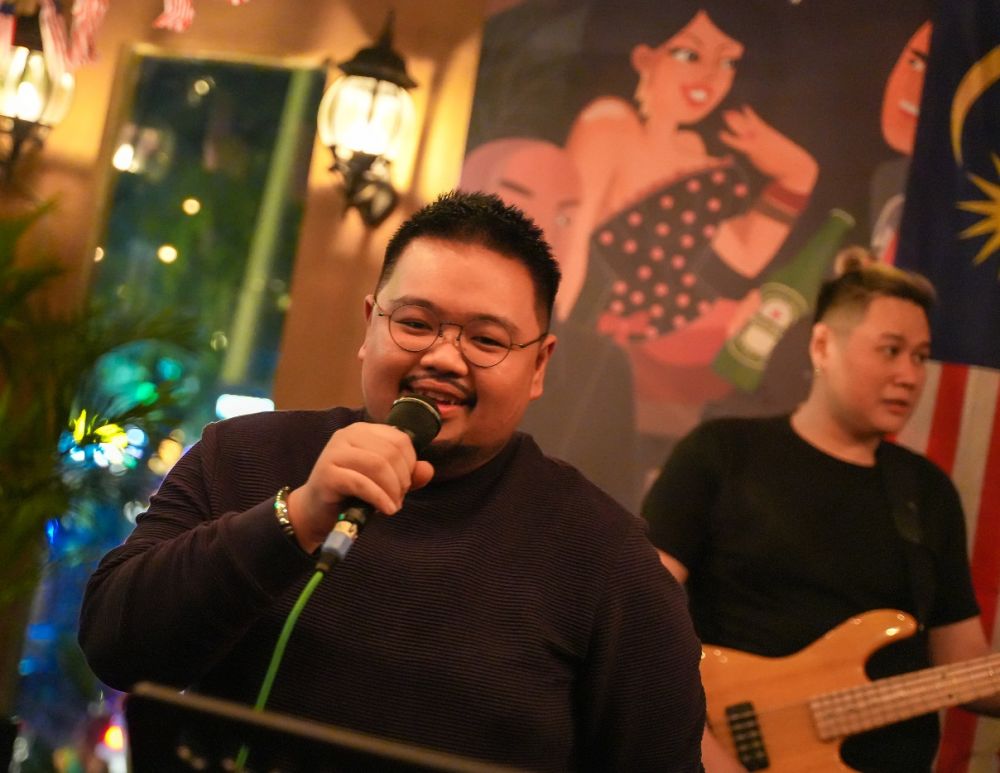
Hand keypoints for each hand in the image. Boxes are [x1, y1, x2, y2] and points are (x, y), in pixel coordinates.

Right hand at [286, 422, 434, 551]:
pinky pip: (362, 483)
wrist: (315, 512)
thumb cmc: (352, 494)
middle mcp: (348, 435)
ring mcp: (334, 452)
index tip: (405, 484)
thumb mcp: (385, 483)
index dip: (410, 464)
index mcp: (363, 431)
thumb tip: (428, 469)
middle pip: (391, 452)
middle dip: (402, 479)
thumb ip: (408, 475)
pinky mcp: (327, 473)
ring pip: (378, 465)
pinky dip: (380, 498)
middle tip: (398, 498)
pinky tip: (386, 510)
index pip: (400, 439)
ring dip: (392, 490)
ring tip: (392, 506)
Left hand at [718, 105, 817, 193]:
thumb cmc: (793, 165)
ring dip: (733, 122)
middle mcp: (764, 136)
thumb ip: (775, 155)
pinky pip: (739, 143)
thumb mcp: (784, 158)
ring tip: (725, 114)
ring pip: (743, 129)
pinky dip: (730, 139)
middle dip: (738, 118)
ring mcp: (759, 141)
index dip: (750, 116)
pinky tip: (721, 134)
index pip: (757, 123)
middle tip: (727, 112)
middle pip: (749, 123)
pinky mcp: (755, 150)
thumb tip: (775, 157)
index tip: (744, 108)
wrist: (796, 166)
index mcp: (771, 135)